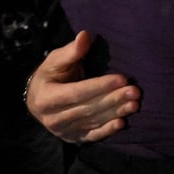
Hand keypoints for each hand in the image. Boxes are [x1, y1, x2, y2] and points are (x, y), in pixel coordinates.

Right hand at [25, 31, 139, 143]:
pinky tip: (122, 123)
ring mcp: (63, 131)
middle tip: (135, 91)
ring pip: (93, 122)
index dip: (100, 86)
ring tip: (135, 104)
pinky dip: (107, 131)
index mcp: (47, 98)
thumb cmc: (50, 75)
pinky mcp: (74, 137)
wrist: (37, 100)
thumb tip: (85, 35)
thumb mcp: (55, 60)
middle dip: (113, 99)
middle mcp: (53, 118)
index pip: (77, 92)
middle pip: (88, 108)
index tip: (121, 78)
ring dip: (116, 113)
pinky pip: (92, 136)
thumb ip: (71, 51)